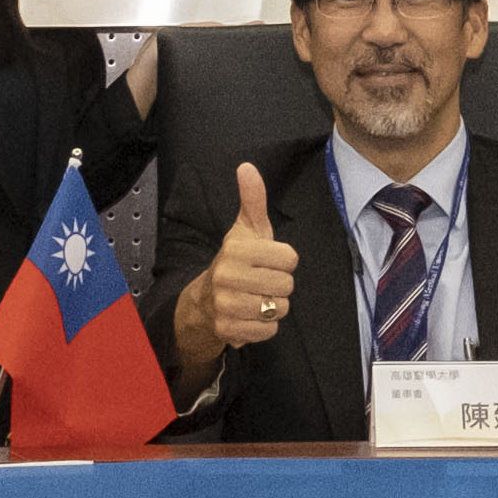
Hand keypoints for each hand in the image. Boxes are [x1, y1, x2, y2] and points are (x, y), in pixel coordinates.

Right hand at [178, 163, 303, 367]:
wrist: (206, 298)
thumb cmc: (237, 260)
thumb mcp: (247, 228)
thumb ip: (253, 199)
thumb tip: (247, 166)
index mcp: (236, 249)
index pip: (290, 259)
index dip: (284, 261)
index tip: (268, 261)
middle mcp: (228, 276)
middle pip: (287, 285)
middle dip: (280, 285)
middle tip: (262, 281)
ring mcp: (226, 305)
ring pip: (280, 309)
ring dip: (274, 306)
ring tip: (257, 298)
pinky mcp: (228, 330)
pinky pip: (269, 330)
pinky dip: (266, 326)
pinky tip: (252, 315)